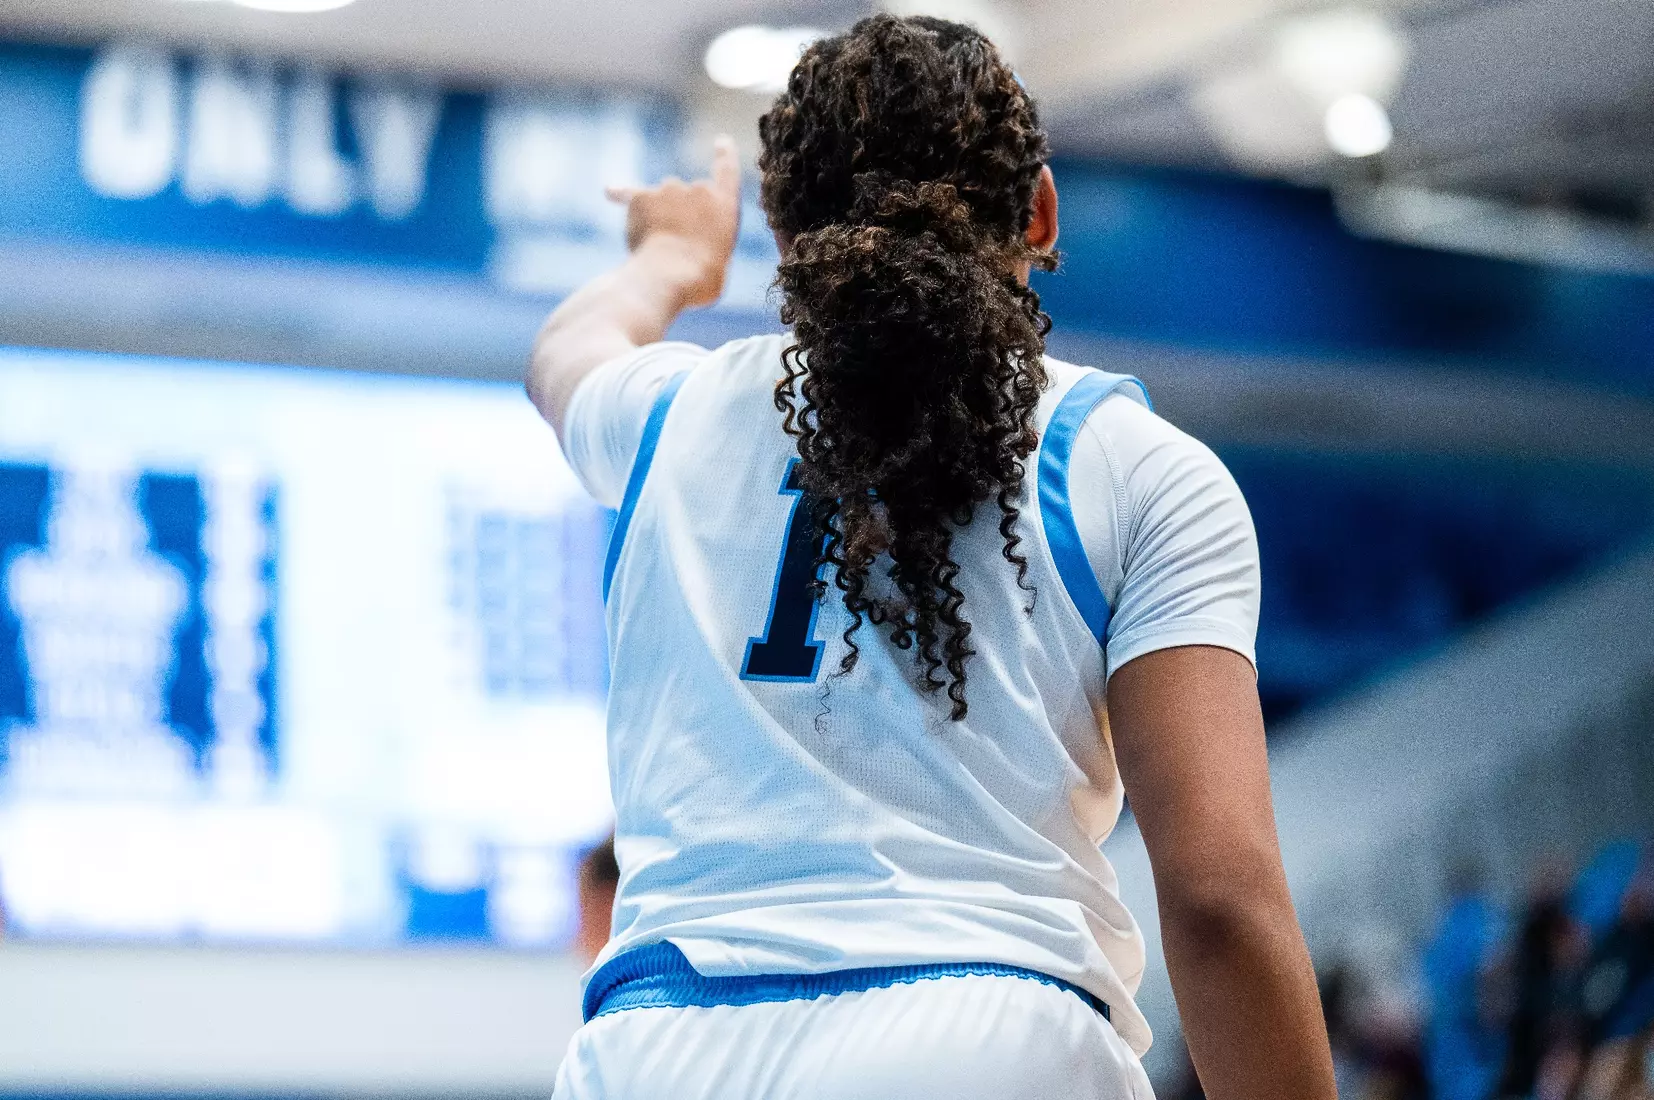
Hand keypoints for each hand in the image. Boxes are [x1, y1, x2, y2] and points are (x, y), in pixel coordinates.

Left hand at [606, 135, 741, 308]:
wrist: (668, 278)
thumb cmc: (700, 281)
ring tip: (656, 248)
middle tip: (678, 249)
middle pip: (687, 196)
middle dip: (681, 217)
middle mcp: (698, 189)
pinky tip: (609, 192)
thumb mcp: (719, 265)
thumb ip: (709, 246)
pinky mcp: (641, 198)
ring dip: (657, 216)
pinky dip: (619, 193)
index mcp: (725, 205)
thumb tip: (689, 245)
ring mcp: (667, 190)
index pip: (727, 170)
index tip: (721, 140)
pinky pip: (628, 194)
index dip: (724, 154)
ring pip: (660, 200)